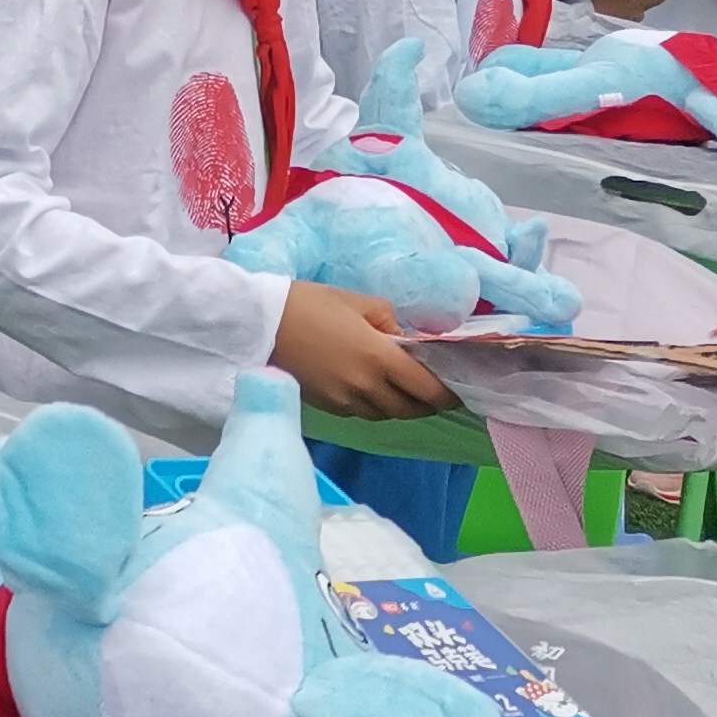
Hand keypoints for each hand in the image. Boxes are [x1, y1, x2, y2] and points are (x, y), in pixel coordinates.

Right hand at [274, 281, 450, 418]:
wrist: (259, 324)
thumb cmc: (309, 304)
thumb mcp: (359, 301)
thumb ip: (391, 322)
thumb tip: (407, 340)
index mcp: (380, 359)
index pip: (428, 389)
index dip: (448, 394)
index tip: (458, 390)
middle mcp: (366, 388)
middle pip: (410, 409)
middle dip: (427, 403)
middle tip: (435, 391)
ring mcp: (345, 402)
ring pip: (386, 415)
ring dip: (400, 406)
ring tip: (404, 390)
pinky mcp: (327, 407)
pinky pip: (362, 413)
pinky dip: (375, 405)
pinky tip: (372, 389)